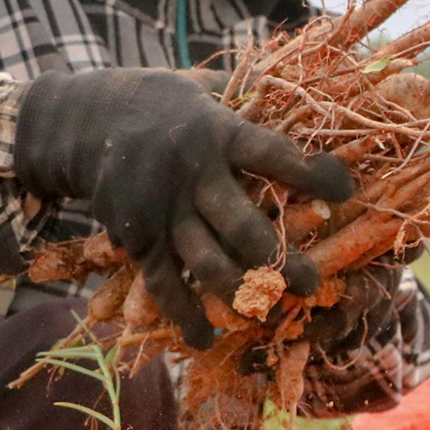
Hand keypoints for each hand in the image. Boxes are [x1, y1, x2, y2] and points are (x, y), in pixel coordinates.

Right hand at [15, 68, 351, 347]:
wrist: (83, 121)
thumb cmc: (164, 104)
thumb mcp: (205, 89)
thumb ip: (249, 102)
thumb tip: (307, 101)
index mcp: (217, 133)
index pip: (271, 155)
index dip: (309, 173)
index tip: (346, 188)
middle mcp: (192, 174)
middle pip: (241, 225)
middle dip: (279, 259)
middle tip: (311, 283)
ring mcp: (163, 210)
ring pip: (206, 261)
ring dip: (243, 291)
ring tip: (272, 311)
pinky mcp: (138, 238)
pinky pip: (163, 283)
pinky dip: (184, 315)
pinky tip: (206, 340)